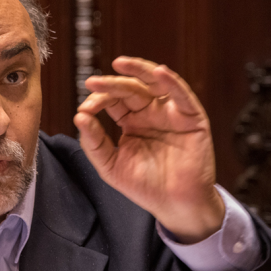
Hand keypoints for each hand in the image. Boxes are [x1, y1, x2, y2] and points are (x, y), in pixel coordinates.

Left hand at [73, 56, 223, 242]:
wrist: (175, 206)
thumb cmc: (145, 186)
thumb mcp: (110, 166)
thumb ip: (93, 143)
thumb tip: (79, 116)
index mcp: (131, 122)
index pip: (112, 101)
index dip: (98, 100)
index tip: (85, 109)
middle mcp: (150, 113)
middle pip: (130, 89)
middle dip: (111, 84)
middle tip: (92, 82)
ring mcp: (171, 113)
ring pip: (154, 83)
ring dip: (138, 70)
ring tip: (120, 64)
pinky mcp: (191, 118)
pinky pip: (181, 95)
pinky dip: (171, 81)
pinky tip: (158, 72)